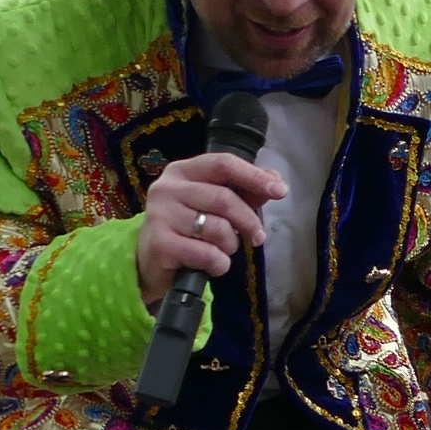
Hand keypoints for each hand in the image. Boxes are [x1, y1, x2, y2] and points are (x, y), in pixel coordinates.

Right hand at [136, 150, 286, 308]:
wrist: (150, 263)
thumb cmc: (187, 230)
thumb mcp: (214, 207)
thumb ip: (243, 192)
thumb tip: (275, 180)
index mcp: (182, 171)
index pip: (223, 164)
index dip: (254, 176)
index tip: (280, 191)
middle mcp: (167, 188)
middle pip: (224, 198)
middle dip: (248, 221)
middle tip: (257, 237)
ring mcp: (160, 216)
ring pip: (218, 228)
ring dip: (230, 245)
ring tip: (222, 249)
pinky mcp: (160, 245)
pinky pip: (208, 254)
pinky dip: (220, 264)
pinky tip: (211, 265)